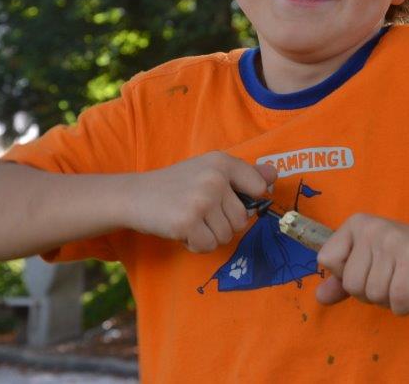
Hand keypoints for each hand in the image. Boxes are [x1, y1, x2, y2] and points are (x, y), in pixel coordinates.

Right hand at [127, 151, 276, 252]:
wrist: (134, 195)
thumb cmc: (176, 185)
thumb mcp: (209, 170)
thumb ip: (243, 174)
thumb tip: (274, 176)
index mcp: (222, 162)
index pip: (259, 186)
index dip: (248, 200)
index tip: (228, 202)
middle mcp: (215, 178)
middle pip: (242, 219)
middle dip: (223, 224)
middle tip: (200, 213)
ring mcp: (201, 200)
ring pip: (226, 235)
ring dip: (209, 235)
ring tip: (190, 220)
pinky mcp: (187, 222)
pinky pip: (209, 246)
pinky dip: (196, 245)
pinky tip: (183, 231)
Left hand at [315, 213, 408, 315]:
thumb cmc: (402, 257)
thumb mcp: (369, 262)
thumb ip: (342, 280)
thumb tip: (319, 297)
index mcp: (356, 223)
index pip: (326, 259)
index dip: (344, 275)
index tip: (366, 269)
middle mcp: (371, 227)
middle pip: (351, 283)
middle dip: (369, 293)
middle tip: (389, 280)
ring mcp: (393, 241)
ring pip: (374, 294)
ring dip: (389, 301)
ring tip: (402, 284)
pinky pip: (397, 298)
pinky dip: (404, 306)